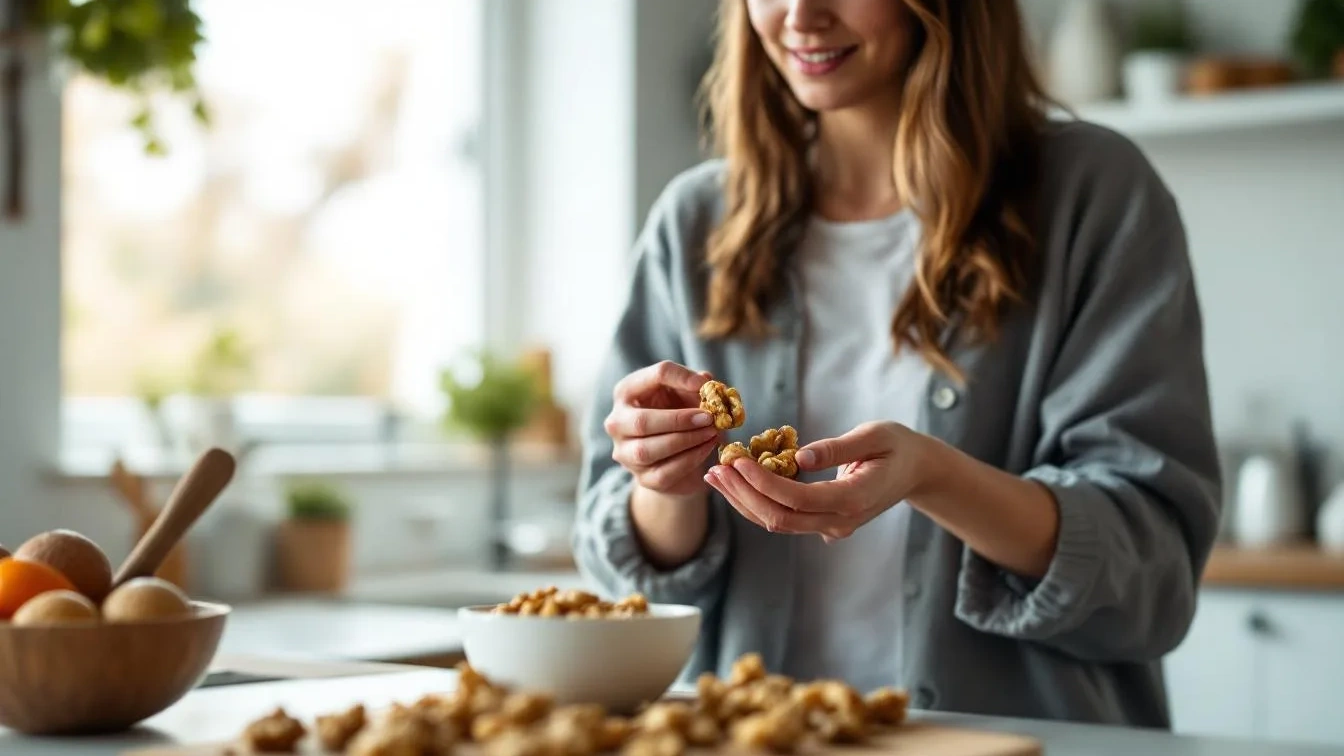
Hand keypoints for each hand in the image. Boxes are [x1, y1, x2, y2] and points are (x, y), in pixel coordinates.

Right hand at [605, 361, 720, 496]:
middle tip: (709, 417)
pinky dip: (690, 459)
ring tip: (712, 432)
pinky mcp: (642, 478)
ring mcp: (625, 453)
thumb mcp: (687, 394)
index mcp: (627, 391)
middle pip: (641, 421)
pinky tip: (707, 447)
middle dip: (679, 420)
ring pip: (647, 450)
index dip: (682, 378)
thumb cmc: (680, 414)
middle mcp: (617, 422)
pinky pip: (664, 473)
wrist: (677, 454)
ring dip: (686, 440)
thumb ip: (697, 385)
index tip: (705, 385)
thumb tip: (707, 383)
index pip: (653, 376)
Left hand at [704, 421, 940, 539]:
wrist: (915, 471)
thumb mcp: (875, 436)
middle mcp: (840, 521)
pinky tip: (735, 483)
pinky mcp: (823, 523)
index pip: (798, 500)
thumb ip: (837, 448)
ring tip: (715, 475)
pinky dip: (756, 501)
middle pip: (781, 518)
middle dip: (744, 494)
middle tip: (717, 468)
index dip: (764, 482)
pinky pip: (783, 517)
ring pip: (777, 523)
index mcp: (855, 499)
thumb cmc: (897, 446)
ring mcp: (831, 527)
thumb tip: (798, 456)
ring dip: (743, 500)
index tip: (739, 460)